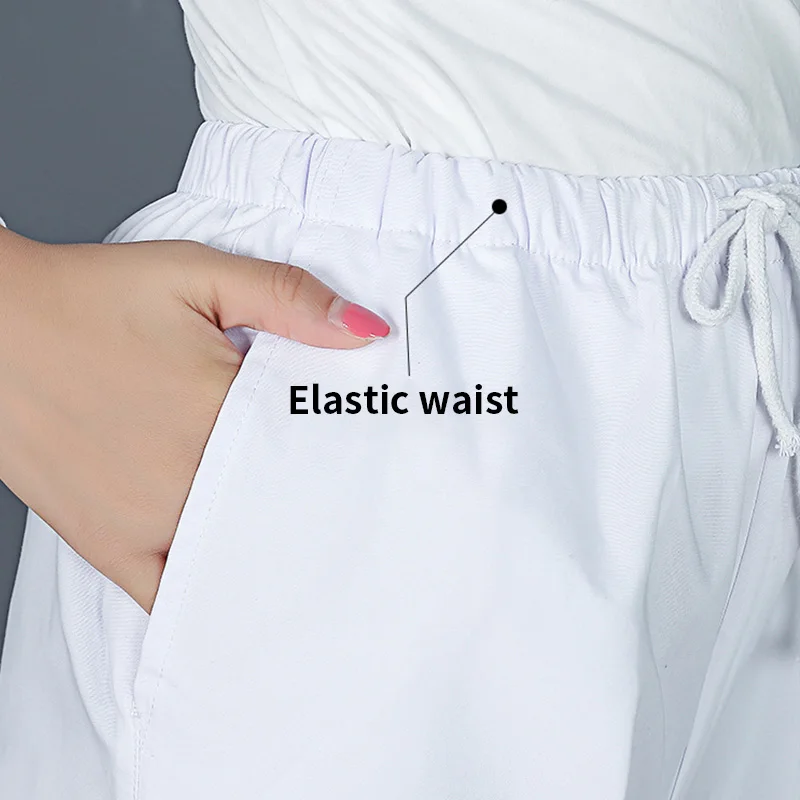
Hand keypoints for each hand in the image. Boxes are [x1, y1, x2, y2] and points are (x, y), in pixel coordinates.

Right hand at [0, 229, 388, 612]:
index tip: (375, 457)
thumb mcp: (198, 276)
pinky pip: (173, 593)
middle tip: (355, 503)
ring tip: (314, 542)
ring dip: (278, 549)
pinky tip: (242, 588)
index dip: (351, 454)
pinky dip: (211, 592)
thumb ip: (288, 299)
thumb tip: (368, 332)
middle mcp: (188, 477)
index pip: (317, 450)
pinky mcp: (107, 544)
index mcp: (220, 411)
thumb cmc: (91, 298)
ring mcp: (145, 520)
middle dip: (322, 503)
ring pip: (240, 555)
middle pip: (286, 508)